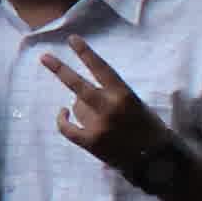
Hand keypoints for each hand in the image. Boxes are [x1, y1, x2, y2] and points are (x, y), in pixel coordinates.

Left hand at [47, 40, 186, 186]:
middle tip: (44, 58)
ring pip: (76, 107)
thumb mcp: (136, 105)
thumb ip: (113, 96)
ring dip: (81, 109)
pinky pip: (67, 128)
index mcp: (124, 94)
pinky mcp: (90, 142)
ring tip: (101, 118)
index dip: (86, 53)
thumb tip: (81, 94)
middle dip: (60, 69)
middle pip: (78, 84)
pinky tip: (62, 114)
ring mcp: (98, 125)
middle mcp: (109, 107)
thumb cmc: (149, 129)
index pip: (101, 68)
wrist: (157, 161)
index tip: (72, 40)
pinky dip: (62, 121)